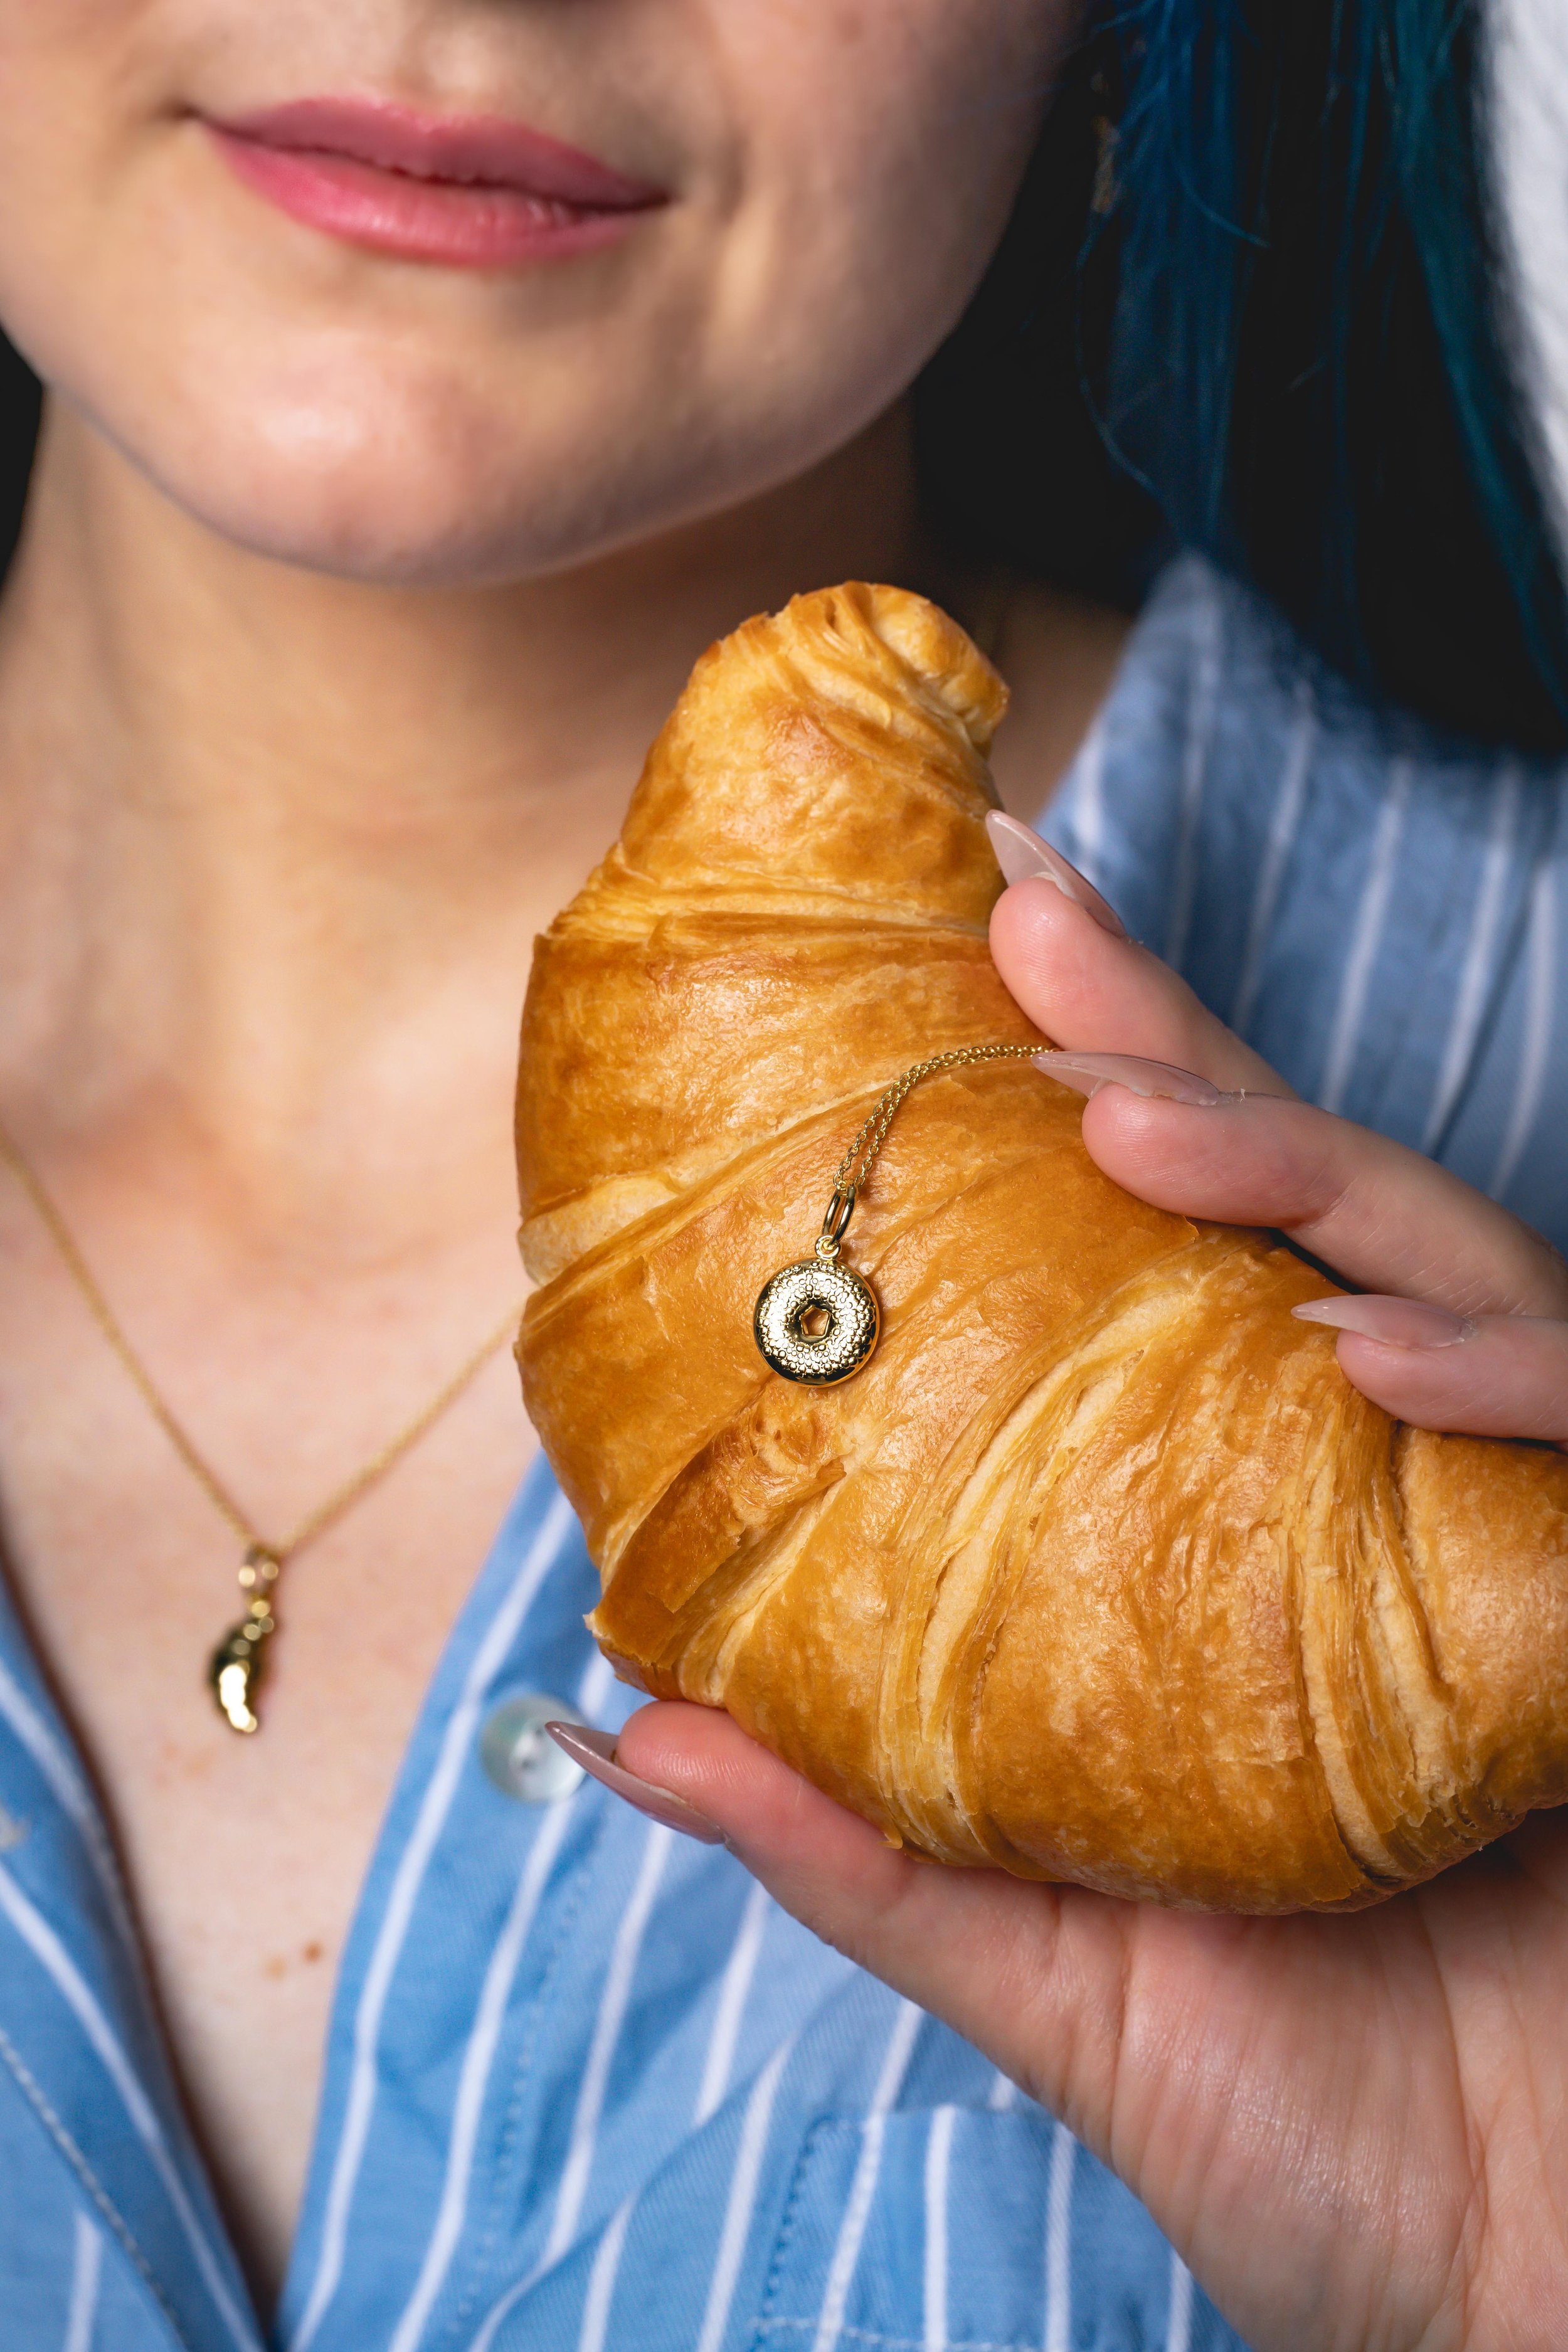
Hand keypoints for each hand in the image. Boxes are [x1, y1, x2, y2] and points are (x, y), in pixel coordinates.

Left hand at [604, 827, 1567, 2351]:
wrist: (1522, 2293)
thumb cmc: (1320, 2128)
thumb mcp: (1062, 1970)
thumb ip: (874, 1845)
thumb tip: (628, 1725)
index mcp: (1266, 1544)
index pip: (1178, 1287)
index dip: (1084, 1123)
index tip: (948, 982)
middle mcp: (1408, 1495)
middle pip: (1303, 1224)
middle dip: (1170, 1061)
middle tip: (1023, 924)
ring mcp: (1537, 1526)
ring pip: (1451, 1276)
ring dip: (1301, 1171)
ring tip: (1129, 1111)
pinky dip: (1502, 1367)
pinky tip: (1369, 1345)